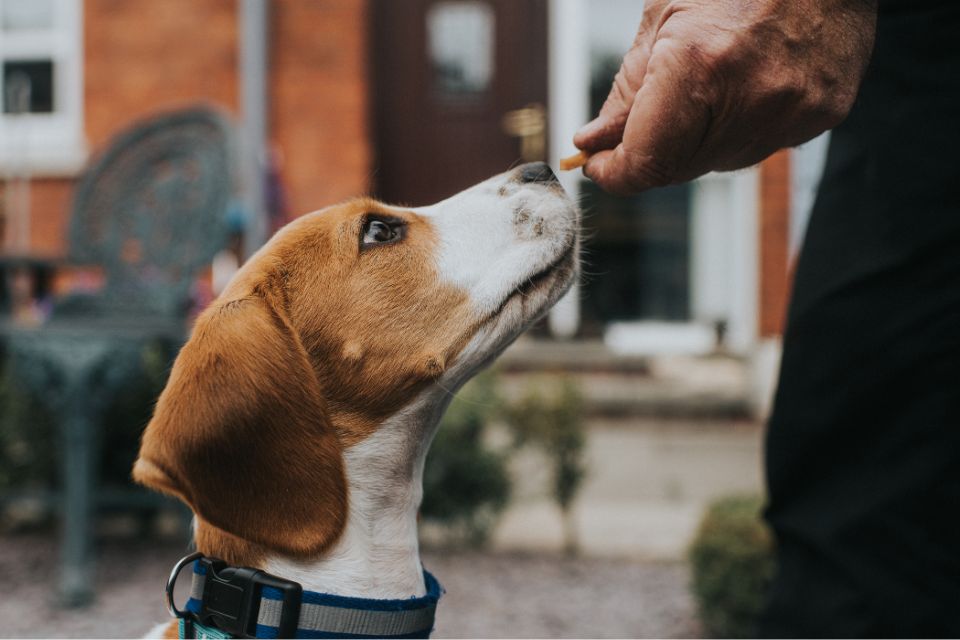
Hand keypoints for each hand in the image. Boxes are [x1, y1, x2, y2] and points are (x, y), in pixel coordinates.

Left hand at [573, 0, 877, 193]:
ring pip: (719, 162)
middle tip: (640, 123)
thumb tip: (595, 142)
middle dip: (652, 151)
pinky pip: (762, 145)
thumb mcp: (664, 17)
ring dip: (697, 139)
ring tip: (710, 82)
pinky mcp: (822, 115)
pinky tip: (748, 81)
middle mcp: (750, 97)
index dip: (615, 173)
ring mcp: (792, 110)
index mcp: (699, 64)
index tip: (599, 164)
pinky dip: (741, 126)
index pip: (646, 162)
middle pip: (679, 168)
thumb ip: (628, 91)